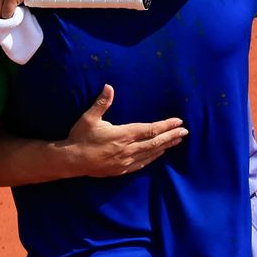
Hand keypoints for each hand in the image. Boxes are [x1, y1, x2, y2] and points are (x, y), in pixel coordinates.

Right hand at [59, 85, 187, 176]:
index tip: (178, 121)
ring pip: (151, 153)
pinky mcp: (121, 169)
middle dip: (171, 136)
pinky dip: (153, 157)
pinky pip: (142, 164)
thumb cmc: (80, 137)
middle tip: (185, 131)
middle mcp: (127, 149)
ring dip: (165, 146)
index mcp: (122, 134)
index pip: (150, 129)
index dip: (165, 125)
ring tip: (177, 141)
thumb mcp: (89, 118)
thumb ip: (102, 102)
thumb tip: (109, 86)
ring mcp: (125, 161)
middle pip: (155, 142)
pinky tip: (159, 154)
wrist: (71, 161)